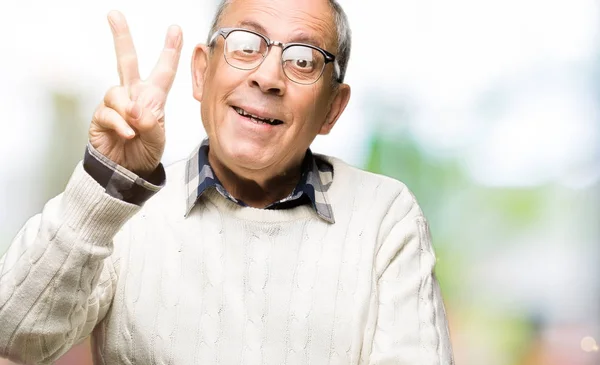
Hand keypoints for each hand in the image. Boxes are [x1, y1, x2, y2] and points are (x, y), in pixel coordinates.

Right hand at [89, 10, 182, 175]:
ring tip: (136, 127)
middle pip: (126, 61)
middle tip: (114, 15)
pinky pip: (108, 112)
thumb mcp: (157, 140)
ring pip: (116, 92)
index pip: (163, 71)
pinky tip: (127, 134)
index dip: (170, 50)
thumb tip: (136, 111)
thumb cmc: (145, 152)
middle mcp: (132, 95)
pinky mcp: (101, 117)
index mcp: (152, 97)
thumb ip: (151, 125)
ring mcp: (115, 105)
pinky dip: (120, 124)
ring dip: (128, 110)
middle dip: (121, 37)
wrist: (127, 172)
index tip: (176, 30)